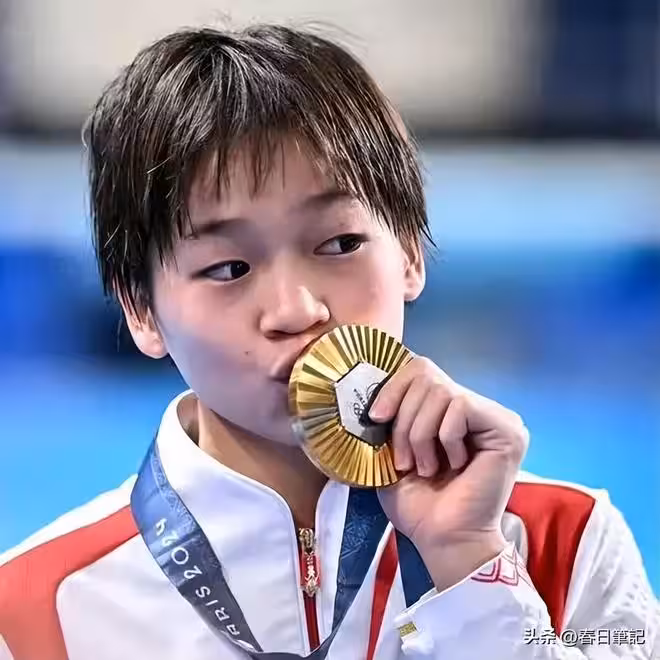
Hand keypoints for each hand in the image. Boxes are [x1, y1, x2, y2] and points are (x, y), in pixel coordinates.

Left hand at [371, 357, 528, 589]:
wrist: (441, 538)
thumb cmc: (417, 501)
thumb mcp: (391, 449)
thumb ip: (389, 413)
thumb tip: (371, 384)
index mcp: (450, 409)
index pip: (420, 369)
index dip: (393, 388)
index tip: (376, 418)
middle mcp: (477, 407)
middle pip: (427, 376)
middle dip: (404, 420)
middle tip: (405, 460)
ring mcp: (495, 417)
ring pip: (441, 392)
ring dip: (420, 434)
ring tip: (426, 467)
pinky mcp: (507, 430)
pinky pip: (461, 407)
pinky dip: (445, 438)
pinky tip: (455, 465)